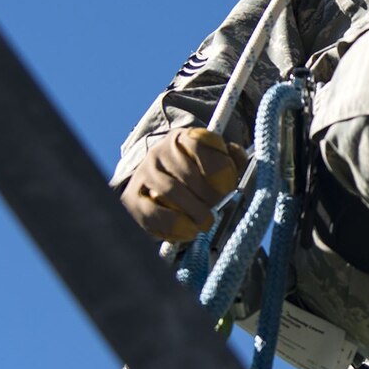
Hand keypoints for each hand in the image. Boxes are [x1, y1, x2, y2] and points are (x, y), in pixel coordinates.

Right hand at [120, 128, 245, 242]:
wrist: (158, 184)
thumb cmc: (195, 174)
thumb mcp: (215, 161)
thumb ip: (232, 158)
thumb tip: (237, 157)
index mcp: (181, 138)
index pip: (198, 144)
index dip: (216, 167)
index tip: (227, 186)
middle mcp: (158, 151)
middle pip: (185, 172)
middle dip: (206, 196)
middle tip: (216, 209)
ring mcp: (143, 173)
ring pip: (168, 191)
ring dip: (192, 211)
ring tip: (203, 223)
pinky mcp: (131, 197)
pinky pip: (151, 213)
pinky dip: (173, 225)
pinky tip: (188, 231)